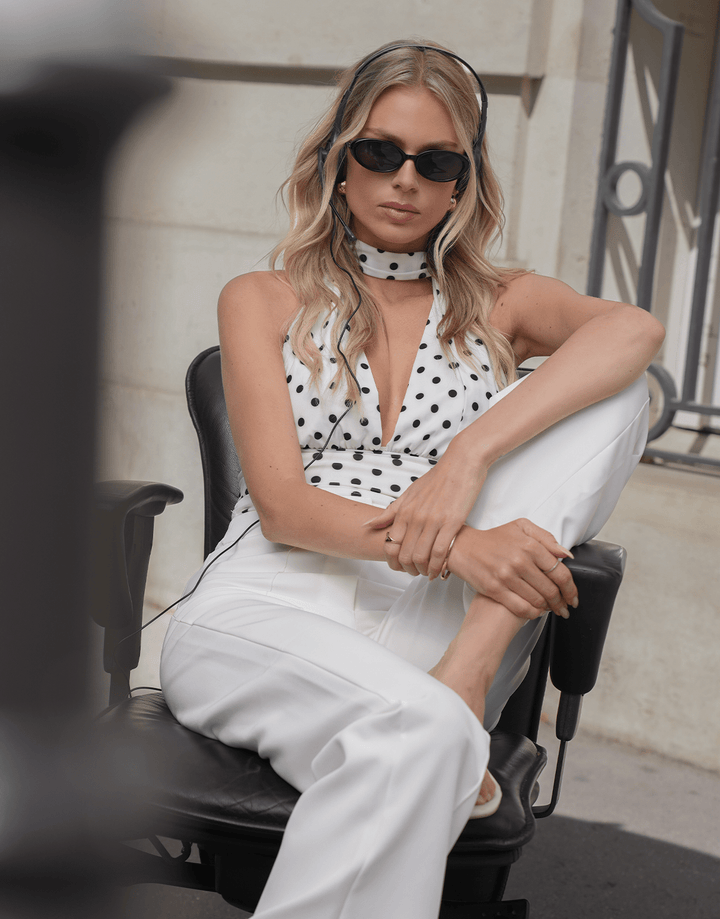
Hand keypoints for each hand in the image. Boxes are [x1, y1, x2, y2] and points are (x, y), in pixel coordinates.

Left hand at [366, 446, 488, 578]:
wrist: (461, 465)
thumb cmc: (436, 480)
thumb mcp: (408, 494)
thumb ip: (390, 512)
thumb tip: (367, 525)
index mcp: (404, 511)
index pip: (391, 545)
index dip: (394, 562)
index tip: (401, 567)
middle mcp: (415, 517)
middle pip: (405, 555)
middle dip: (409, 570)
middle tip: (415, 573)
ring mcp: (433, 521)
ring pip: (421, 557)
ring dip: (423, 571)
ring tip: (427, 574)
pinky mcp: (452, 522)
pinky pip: (440, 552)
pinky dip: (438, 566)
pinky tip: (439, 571)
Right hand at [446, 519, 576, 619]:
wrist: (463, 547)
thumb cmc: (494, 538)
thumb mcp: (522, 527)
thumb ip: (546, 538)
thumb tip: (566, 555)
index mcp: (530, 545)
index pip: (560, 573)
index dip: (570, 588)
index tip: (573, 596)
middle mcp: (520, 561)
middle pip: (551, 590)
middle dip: (562, 602)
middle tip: (564, 608)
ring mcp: (507, 577)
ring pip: (538, 601)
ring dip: (548, 609)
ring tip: (551, 610)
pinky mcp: (495, 589)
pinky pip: (522, 608)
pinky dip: (533, 613)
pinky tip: (535, 612)